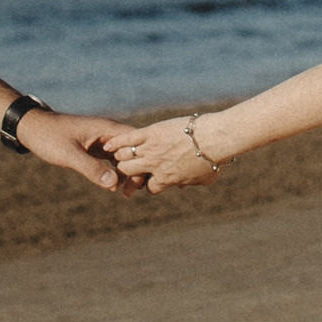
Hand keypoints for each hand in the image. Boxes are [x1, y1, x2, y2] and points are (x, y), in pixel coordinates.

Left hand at [17, 110, 140, 194]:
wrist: (32, 128)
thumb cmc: (49, 137)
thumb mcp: (69, 154)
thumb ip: (91, 168)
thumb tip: (114, 184)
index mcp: (107, 129)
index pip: (136, 142)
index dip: (143, 160)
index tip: (141, 181)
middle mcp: (108, 133)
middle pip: (134, 151)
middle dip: (137, 169)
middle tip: (134, 192)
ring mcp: (103, 140)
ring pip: (125, 157)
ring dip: (127, 173)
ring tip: (127, 193)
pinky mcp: (96, 148)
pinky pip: (113, 160)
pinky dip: (117, 172)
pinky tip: (116, 186)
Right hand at [103, 116, 220, 192]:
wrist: (214, 139)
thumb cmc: (215, 159)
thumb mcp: (205, 178)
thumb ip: (192, 183)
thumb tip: (186, 186)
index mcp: (167, 179)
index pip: (150, 187)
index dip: (148, 184)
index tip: (148, 181)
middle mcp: (155, 167)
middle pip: (129, 172)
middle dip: (126, 172)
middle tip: (122, 170)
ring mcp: (150, 150)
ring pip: (124, 157)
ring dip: (119, 156)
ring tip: (116, 154)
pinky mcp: (150, 133)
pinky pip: (126, 140)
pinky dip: (115, 143)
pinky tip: (107, 144)